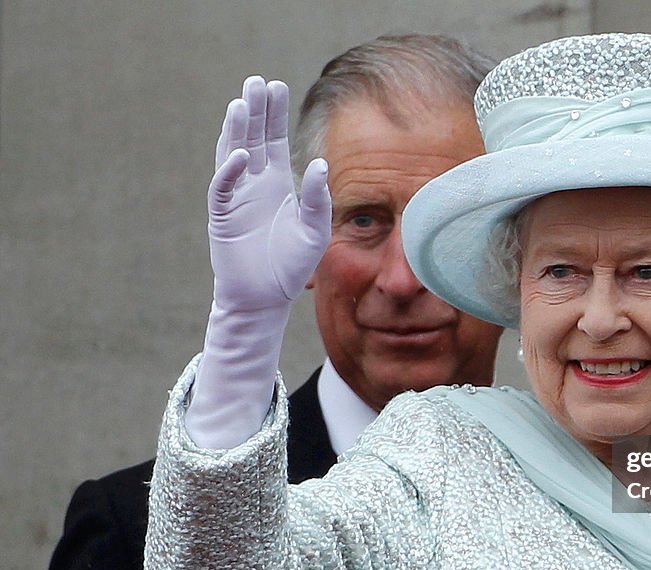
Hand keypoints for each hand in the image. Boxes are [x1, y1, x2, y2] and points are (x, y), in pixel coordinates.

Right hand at [207, 76, 330, 312]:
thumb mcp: (314, 232)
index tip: (276, 86)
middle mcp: (255, 184)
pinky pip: (224, 187)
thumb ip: (318, 200)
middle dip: (255, 111)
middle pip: (253, 138)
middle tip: (257, 82)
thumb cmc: (291, 266)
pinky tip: (242, 155)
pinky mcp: (223, 216)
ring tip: (242, 104)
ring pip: (233, 154)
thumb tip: (320, 165)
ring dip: (236, 131)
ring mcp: (236, 197)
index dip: (274, 114)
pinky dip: (231, 171)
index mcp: (278, 183)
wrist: (264, 298)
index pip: (275, 140)